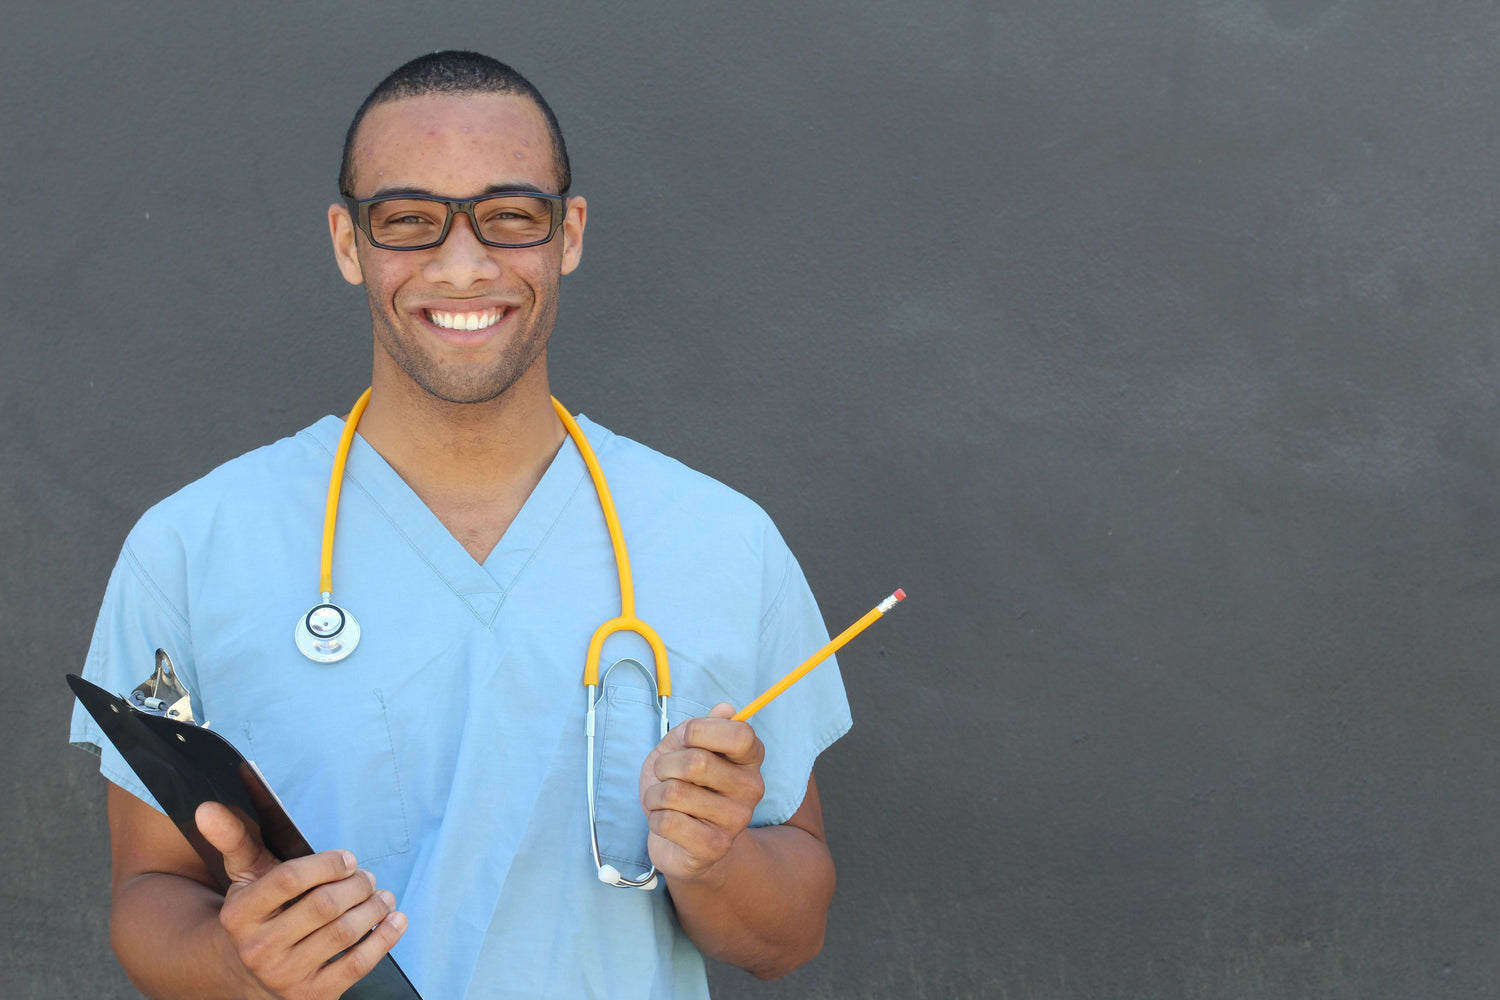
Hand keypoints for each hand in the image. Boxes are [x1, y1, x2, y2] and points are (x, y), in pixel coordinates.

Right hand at [195, 802, 406, 999]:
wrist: (248, 971)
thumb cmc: (258, 911)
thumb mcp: (244, 873)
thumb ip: (233, 838)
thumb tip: (206, 807)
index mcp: (239, 914)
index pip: (289, 879)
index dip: (327, 864)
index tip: (348, 859)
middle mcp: (257, 949)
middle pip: (323, 906)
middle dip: (357, 886)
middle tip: (368, 878)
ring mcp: (283, 976)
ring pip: (343, 933)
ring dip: (374, 908)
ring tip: (383, 896)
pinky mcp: (311, 996)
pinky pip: (356, 965)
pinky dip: (384, 939)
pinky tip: (396, 920)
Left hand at [638, 703, 765, 885]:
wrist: (681, 841)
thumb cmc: (683, 786)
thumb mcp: (683, 748)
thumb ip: (700, 728)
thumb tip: (726, 709)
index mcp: (750, 758)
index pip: (739, 734)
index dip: (700, 730)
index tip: (684, 738)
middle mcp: (752, 788)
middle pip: (696, 762)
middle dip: (665, 765)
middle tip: (665, 775)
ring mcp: (736, 820)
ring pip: (675, 792)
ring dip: (655, 795)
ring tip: (663, 802)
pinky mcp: (715, 847)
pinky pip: (668, 821)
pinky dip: (655, 819)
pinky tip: (666, 823)